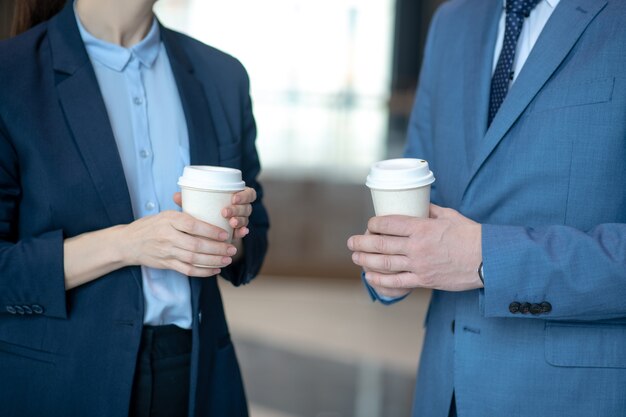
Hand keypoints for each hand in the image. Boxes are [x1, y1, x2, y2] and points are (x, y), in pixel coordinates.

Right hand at [119, 210, 236, 276]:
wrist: (128, 242)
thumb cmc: (151, 225)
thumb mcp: (165, 214)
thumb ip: (184, 212)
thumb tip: (209, 203)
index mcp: (168, 219)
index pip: (192, 225)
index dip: (210, 230)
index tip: (225, 233)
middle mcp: (167, 236)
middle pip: (195, 245)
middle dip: (217, 248)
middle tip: (232, 248)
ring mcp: (166, 252)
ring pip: (193, 259)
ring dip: (213, 261)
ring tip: (228, 259)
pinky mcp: (166, 264)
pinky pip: (187, 270)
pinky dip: (203, 272)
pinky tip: (215, 270)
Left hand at [174, 188, 254, 239]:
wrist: (204, 230)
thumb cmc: (202, 212)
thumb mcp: (197, 205)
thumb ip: (189, 200)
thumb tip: (176, 196)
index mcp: (236, 196)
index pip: (248, 193)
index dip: (244, 195)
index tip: (234, 197)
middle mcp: (241, 208)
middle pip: (247, 207)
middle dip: (238, 209)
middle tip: (225, 212)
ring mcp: (241, 220)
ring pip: (246, 219)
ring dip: (240, 220)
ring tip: (231, 223)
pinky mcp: (238, 232)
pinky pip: (243, 232)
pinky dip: (242, 232)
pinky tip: (240, 233)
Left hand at [347, 204, 482, 292]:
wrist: (488, 260)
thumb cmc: (471, 235)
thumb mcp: (449, 216)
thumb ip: (429, 211)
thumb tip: (416, 204)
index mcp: (422, 227)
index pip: (389, 223)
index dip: (374, 224)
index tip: (369, 225)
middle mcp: (417, 246)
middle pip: (381, 244)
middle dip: (362, 243)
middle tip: (351, 242)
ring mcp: (420, 265)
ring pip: (385, 263)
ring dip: (365, 260)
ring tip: (355, 257)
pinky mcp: (425, 280)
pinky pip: (397, 282)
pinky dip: (380, 279)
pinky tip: (369, 276)